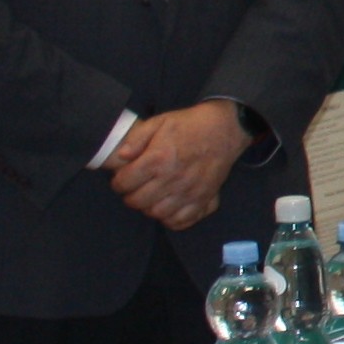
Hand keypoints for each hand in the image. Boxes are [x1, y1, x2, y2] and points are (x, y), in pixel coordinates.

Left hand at [107, 101, 247, 228]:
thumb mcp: (159, 122)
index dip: (118, 181)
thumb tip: (120, 157)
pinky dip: (171, 218)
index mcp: (158, 159)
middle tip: (136, 187)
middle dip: (131, 195)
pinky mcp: (204, 200)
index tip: (123, 177)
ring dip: (149, 207)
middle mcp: (173, 179)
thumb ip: (135, 138)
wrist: (224, 129)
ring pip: (157, 213)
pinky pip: (181, 221)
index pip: (124, 183)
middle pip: (137, 202)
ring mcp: (190, 192)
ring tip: (152, 196)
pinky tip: (169, 206)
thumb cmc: (189, 125)